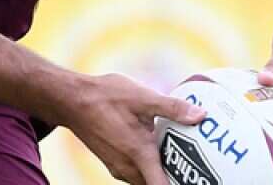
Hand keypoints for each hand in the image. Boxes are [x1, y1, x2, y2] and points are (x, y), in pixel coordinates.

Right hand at [61, 73, 204, 184]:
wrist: (72, 100)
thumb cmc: (106, 97)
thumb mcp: (142, 97)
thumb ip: (172, 108)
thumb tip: (201, 116)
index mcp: (139, 154)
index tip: (196, 179)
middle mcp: (128, 167)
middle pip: (156, 184)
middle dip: (174, 178)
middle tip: (196, 168)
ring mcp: (118, 167)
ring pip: (145, 180)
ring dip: (161, 173)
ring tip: (181, 157)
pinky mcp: (112, 162)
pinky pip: (136, 174)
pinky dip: (148, 168)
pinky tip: (157, 148)